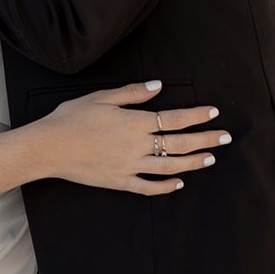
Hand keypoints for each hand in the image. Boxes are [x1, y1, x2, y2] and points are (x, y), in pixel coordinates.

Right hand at [32, 81, 230, 194]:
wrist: (48, 148)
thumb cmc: (71, 118)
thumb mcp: (100, 98)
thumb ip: (131, 93)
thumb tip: (157, 86)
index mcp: (134, 122)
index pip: (174, 119)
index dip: (196, 116)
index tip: (213, 113)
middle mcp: (137, 146)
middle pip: (179, 144)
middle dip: (205, 140)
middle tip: (225, 138)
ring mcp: (130, 167)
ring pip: (170, 167)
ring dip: (193, 163)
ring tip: (210, 158)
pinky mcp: (119, 182)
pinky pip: (148, 187)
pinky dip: (166, 186)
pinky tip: (178, 183)